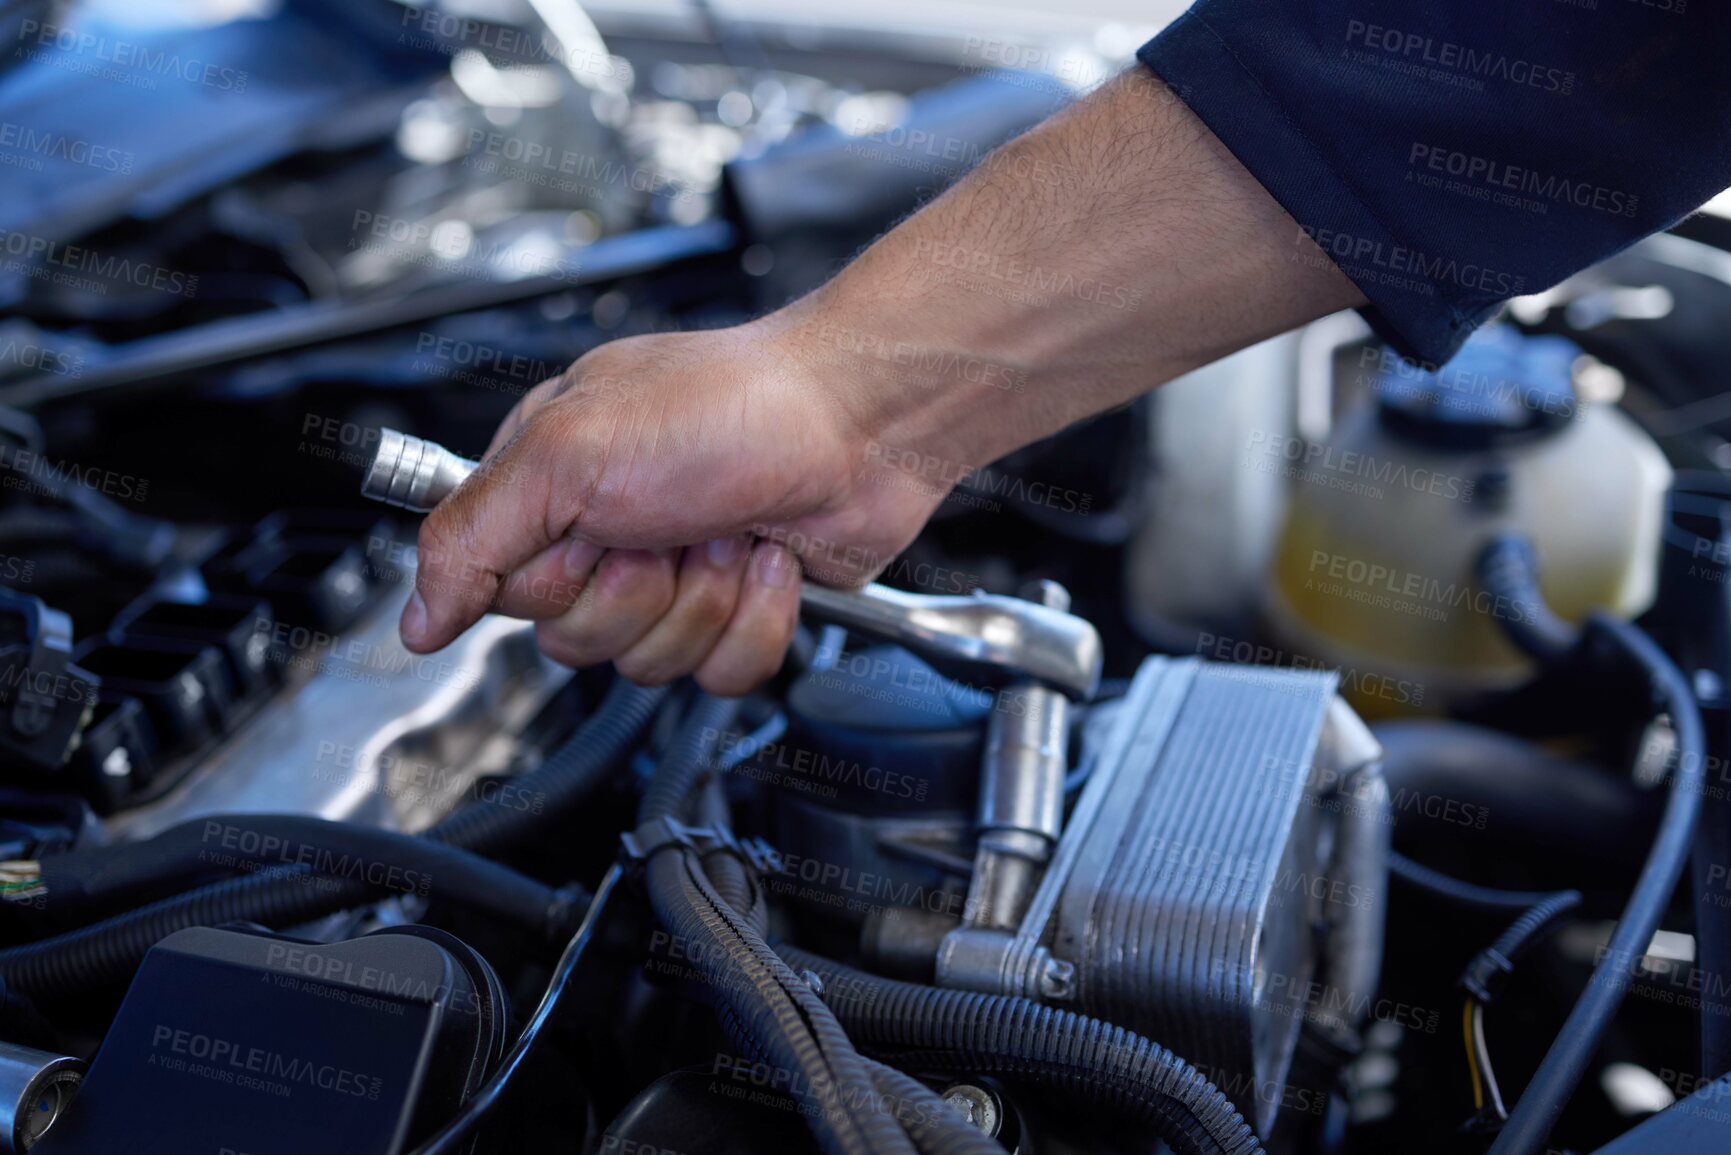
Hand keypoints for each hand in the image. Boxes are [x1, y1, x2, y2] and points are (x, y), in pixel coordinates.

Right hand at [400, 317, 949, 694]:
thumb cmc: (729, 404)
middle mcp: (609, 532)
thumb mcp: (565, 452)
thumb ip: (469, 536)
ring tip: (728, 531)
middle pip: (577, 641)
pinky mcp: (740, 609)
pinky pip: (720, 675)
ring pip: (651, 664)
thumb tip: (415, 619)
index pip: (505, 594)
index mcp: (550, 485)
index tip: (592, 531)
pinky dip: (755, 620)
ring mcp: (679, 574)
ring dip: (703, 600)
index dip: (555, 580)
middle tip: (670, 527)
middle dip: (637, 593)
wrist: (861, 420)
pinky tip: (770, 560)